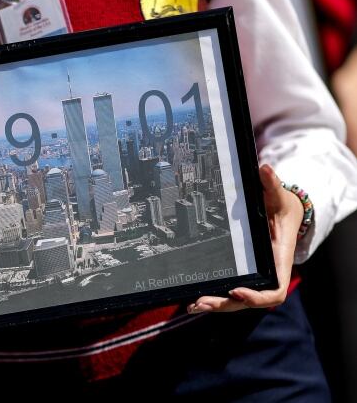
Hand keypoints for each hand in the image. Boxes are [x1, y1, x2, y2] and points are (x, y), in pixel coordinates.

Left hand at [188, 164, 303, 312]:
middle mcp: (267, 273)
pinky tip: (193, 299)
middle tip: (200, 303)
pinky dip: (213, 295)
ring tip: (192, 305)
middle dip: (225, 304)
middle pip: (248, 301)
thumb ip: (272, 184)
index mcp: (278, 260)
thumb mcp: (278, 195)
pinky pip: (229, 290)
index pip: (274, 291)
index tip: (237, 291)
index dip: (256, 297)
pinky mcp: (242, 273)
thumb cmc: (280, 206)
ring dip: (215, 304)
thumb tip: (265, 168)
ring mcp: (254, 275)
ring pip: (236, 301)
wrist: (281, 212)